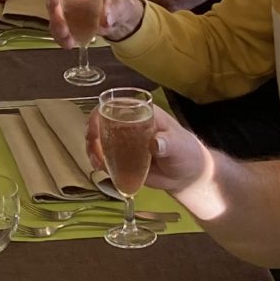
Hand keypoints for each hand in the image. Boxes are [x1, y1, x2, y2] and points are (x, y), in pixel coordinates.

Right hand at [50, 0, 140, 49]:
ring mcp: (66, 9)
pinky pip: (60, 30)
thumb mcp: (119, 3)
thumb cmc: (119, 4)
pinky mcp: (67, 23)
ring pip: (54, 18)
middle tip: (63, 30)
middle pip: (53, 2)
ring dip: (58, 31)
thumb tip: (106, 19)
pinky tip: (70, 44)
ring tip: (69, 41)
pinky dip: (62, 38)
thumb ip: (113, 8)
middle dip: (56, 17)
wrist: (120, 20)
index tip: (54, 3)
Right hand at [84, 96, 206, 199]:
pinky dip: (98, 161)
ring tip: (98, 163)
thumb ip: (169, 143)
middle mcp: (129, 124)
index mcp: (142, 113)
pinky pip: (104, 156)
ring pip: (99, 139)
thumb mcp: (180, 146)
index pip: (116, 105)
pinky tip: (100, 168)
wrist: (187, 175)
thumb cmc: (186, 152)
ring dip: (93, 149)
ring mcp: (123, 141)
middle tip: (95, 150)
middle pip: (101, 121)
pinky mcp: (121, 158)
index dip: (100, 113)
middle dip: (92, 134)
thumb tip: (156, 142)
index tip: (95, 129)